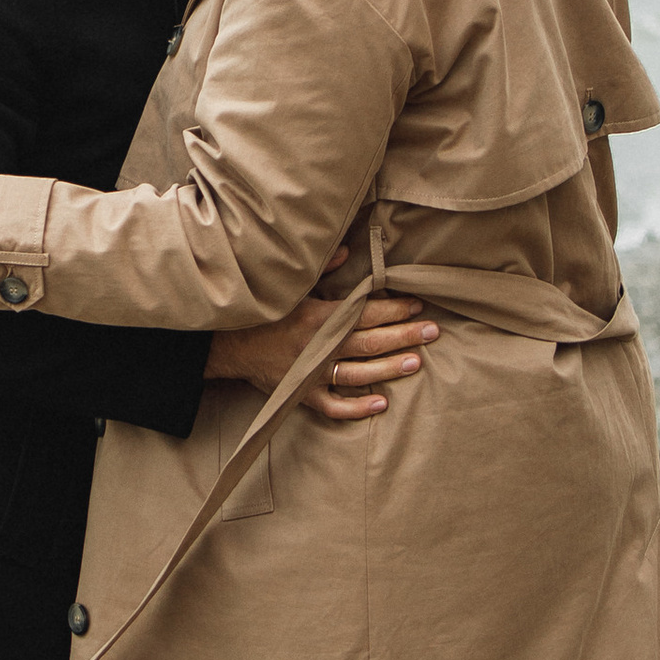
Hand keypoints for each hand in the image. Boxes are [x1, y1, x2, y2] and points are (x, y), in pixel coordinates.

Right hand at [207, 289, 436, 427]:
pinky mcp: (302, 394)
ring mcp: (311, 373)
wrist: (226, 344)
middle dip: (404, 335)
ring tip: (416, 361)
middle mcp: (319, 346)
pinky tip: (381, 403)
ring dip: (390, 368)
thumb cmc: (262, 312)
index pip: (365, 312)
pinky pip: (334, 407)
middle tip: (432, 331)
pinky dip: (357, 408)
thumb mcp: (289, 287)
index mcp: (318, 317)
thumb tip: (349, 251)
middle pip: (370, 342)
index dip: (394, 309)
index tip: (417, 304)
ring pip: (359, 373)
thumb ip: (321, 270)